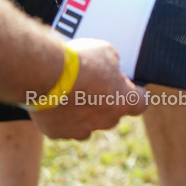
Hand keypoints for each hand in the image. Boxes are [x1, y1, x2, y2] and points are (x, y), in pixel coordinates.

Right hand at [30, 38, 147, 139]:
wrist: (45, 74)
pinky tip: (55, 103)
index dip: (136, 94)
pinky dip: (62, 119)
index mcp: (124, 100)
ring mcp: (81, 129)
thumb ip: (114, 66)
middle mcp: (106, 120)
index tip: (131, 87)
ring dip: (85, 114)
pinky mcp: (58, 133)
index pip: (141, 103)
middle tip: (94, 87)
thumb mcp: (107, 52)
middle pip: (113, 115)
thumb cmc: (80, 61)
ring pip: (89, 125)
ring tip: (73, 96)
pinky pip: (64, 128)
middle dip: (107, 103)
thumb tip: (112, 70)